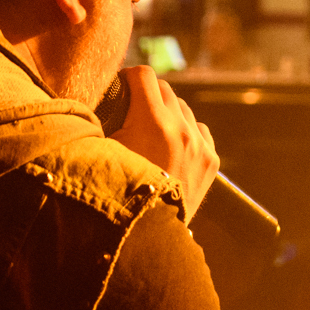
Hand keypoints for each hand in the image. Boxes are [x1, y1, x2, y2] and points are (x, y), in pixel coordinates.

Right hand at [108, 66, 218, 221]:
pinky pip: (200, 129)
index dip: (127, 77)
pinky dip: (186, 132)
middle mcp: (181, 129)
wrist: (146, 234)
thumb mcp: (101, 151)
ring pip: (183, 108)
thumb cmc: (115, 191)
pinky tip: (171, 148)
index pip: (144, 75)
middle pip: (164, 88)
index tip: (120, 87)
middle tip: (131, 110)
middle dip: (146, 95)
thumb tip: (98, 98)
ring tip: (151, 133)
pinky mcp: (211, 160)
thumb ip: (103, 119)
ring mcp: (200, 145)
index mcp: (152, 122)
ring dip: (167, 113)